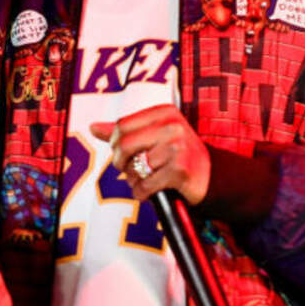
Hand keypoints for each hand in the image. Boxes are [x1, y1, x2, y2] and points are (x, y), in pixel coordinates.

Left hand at [89, 104, 210, 203]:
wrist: (211, 176)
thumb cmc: (177, 155)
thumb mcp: (154, 136)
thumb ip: (124, 131)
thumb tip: (93, 126)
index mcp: (165, 112)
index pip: (122, 125)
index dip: (115, 144)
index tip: (123, 154)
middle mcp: (173, 126)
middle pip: (124, 144)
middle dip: (121, 163)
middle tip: (129, 170)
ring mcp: (178, 147)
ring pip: (135, 168)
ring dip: (134, 181)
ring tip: (146, 181)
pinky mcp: (180, 170)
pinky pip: (145, 185)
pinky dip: (142, 193)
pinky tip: (149, 192)